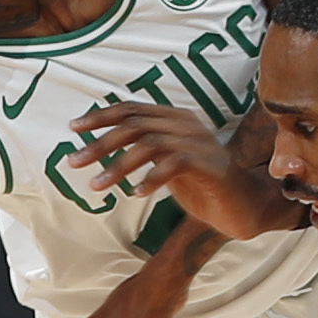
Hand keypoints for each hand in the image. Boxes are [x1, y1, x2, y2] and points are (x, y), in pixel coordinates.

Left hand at [65, 101, 286, 236]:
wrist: (243, 208)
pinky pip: (174, 163)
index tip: (74, 129)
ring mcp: (200, 143)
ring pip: (149, 143)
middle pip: (135, 124)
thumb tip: (103, 146)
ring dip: (118, 165)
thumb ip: (145, 150)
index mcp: (176, 119)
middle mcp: (187, 125)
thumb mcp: (167, 163)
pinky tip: (136, 193)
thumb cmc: (202, 187)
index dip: (101, 116)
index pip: (132, 109)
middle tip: (74, 162)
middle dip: (100, 143)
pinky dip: (151, 178)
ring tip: (97, 186)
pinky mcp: (210, 165)